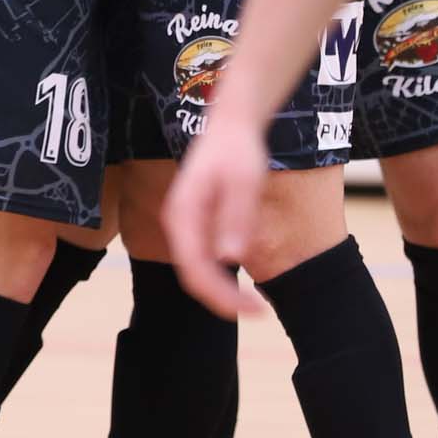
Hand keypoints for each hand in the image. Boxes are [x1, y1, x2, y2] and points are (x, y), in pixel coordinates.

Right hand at [165, 118, 272, 317]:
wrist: (231, 125)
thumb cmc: (237, 148)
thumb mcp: (244, 180)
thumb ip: (236, 217)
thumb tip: (230, 258)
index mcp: (182, 215)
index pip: (195, 269)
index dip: (221, 295)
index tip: (251, 308)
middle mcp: (178, 224)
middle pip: (193, 276)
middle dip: (224, 299)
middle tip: (259, 312)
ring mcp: (186, 226)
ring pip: (198, 271)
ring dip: (223, 291)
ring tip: (255, 304)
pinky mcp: (197, 226)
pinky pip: (205, 261)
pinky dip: (224, 277)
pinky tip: (246, 284)